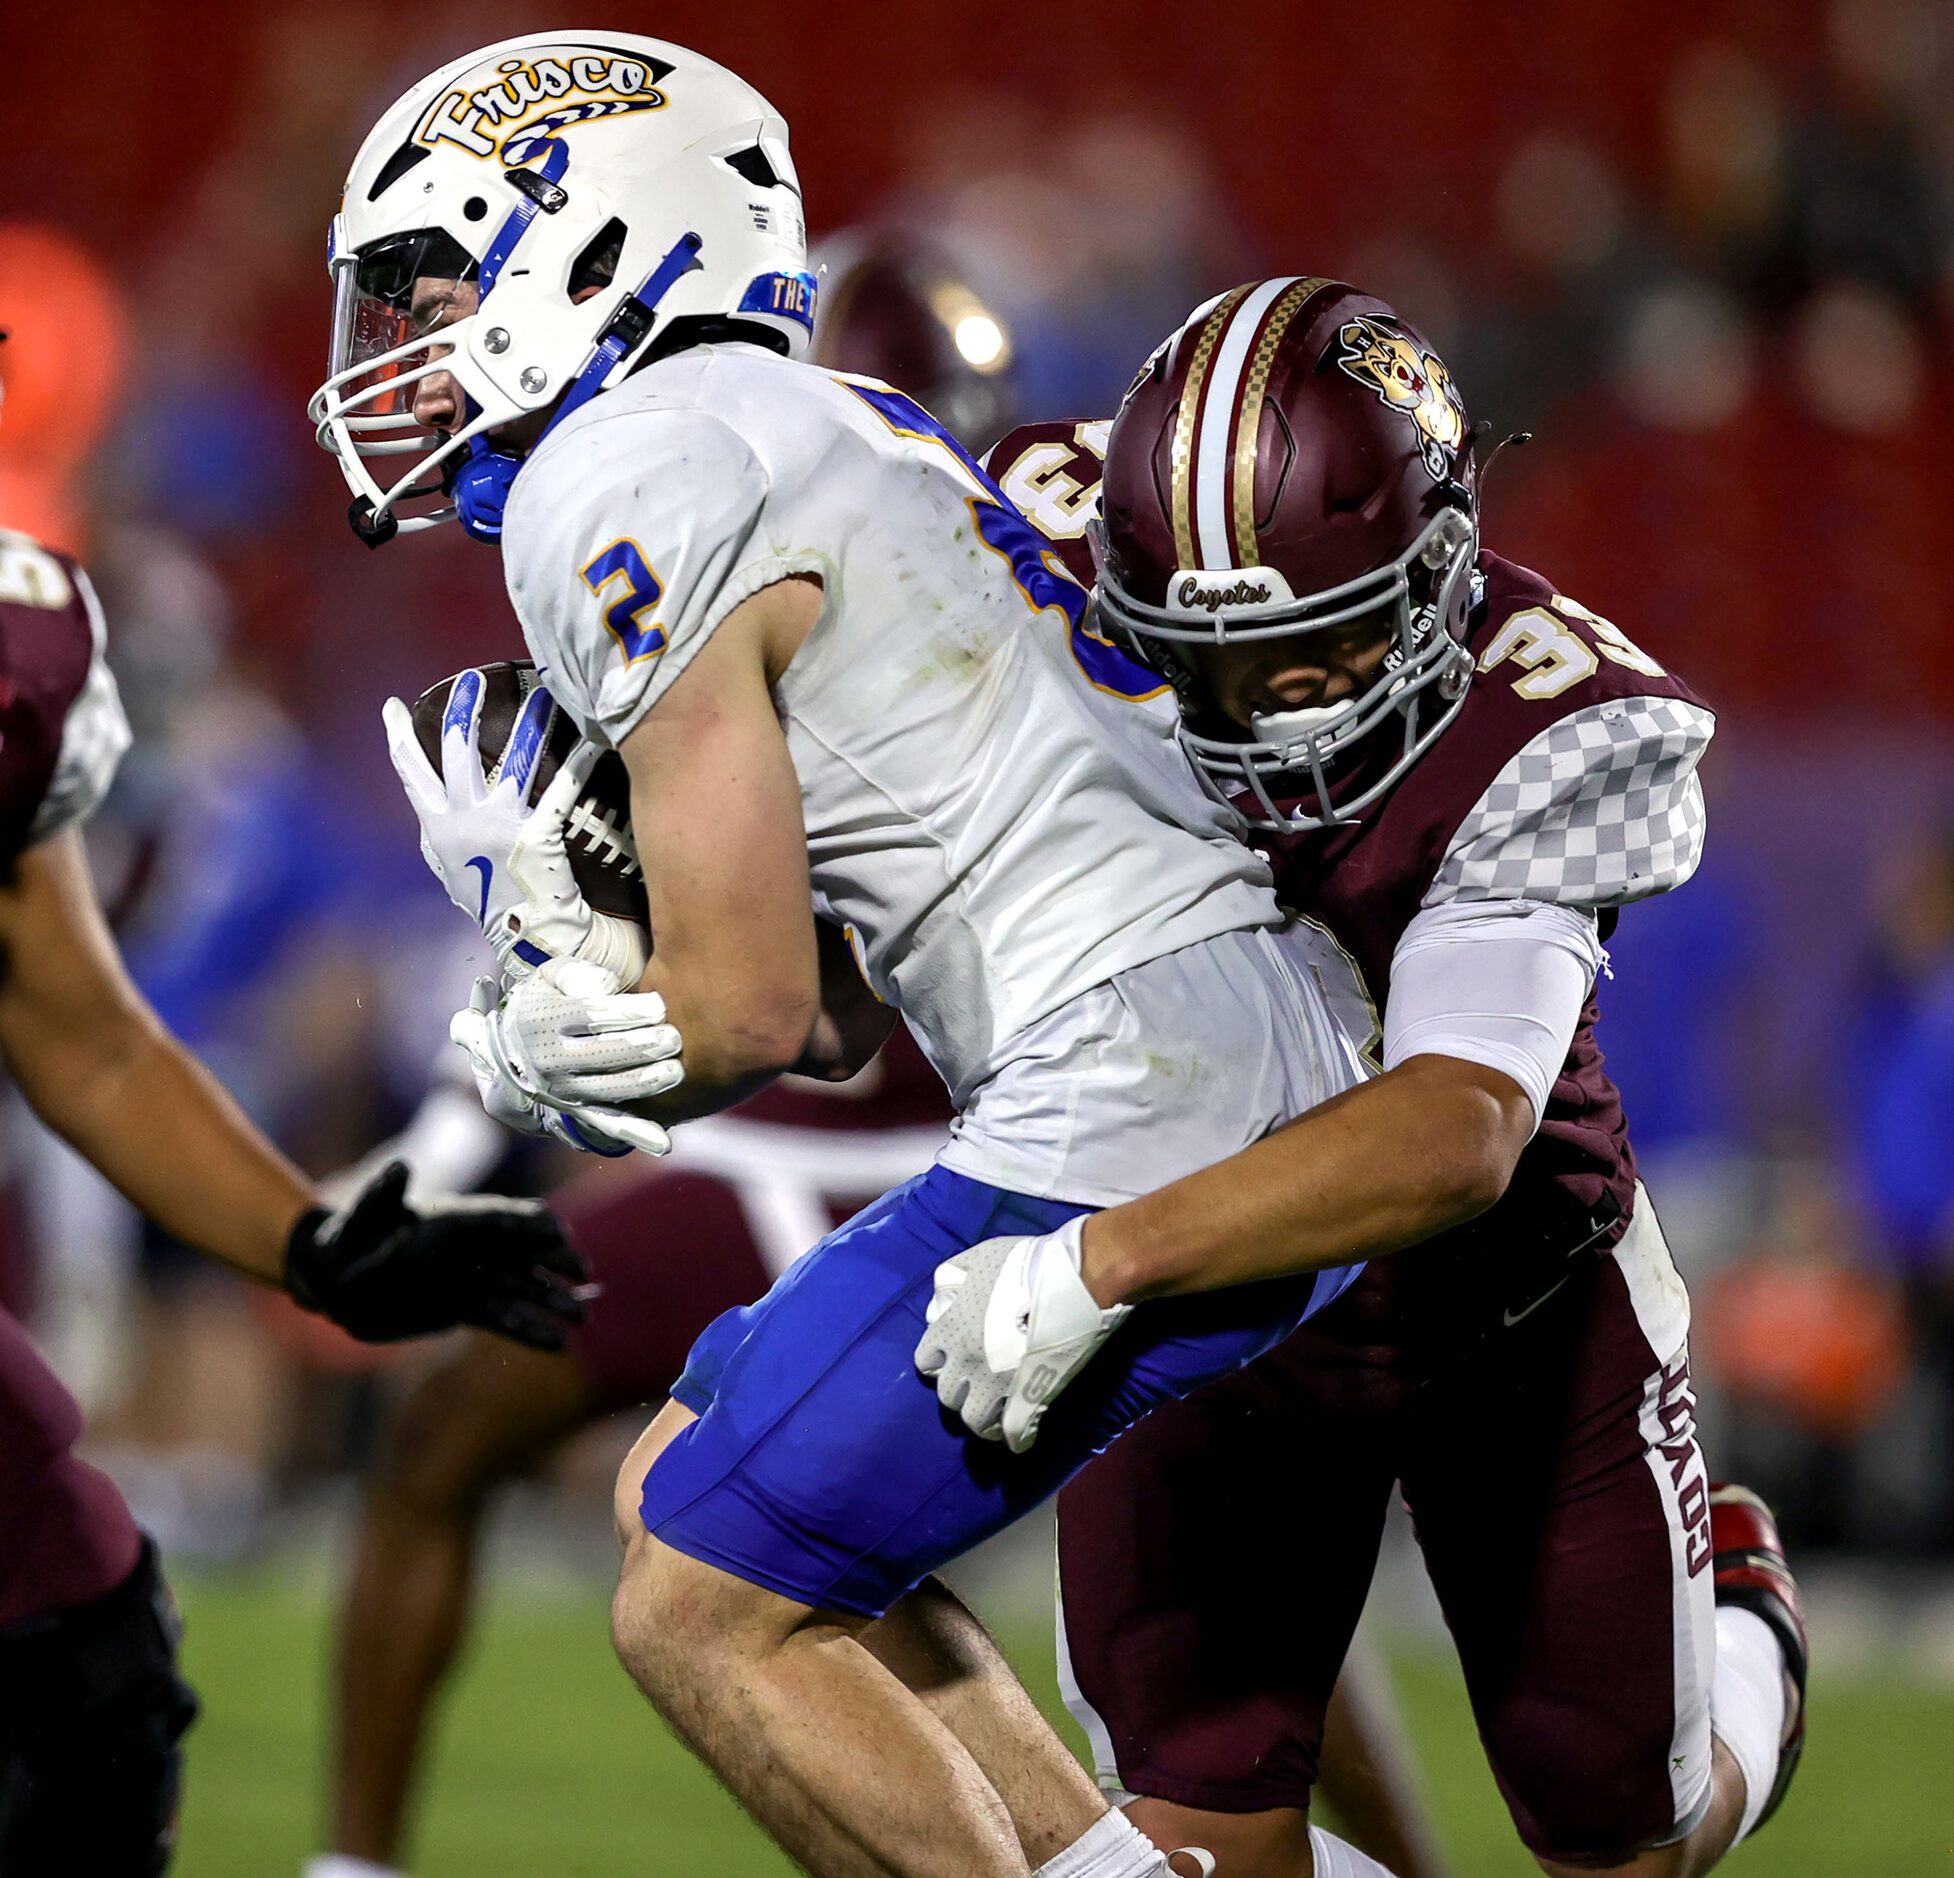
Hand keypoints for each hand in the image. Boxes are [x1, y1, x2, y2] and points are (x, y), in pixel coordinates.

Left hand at [284, 1162, 587, 1350]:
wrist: (333, 1276)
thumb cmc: (347, 1238)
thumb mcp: (360, 1216)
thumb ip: (382, 1195)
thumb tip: (400, 1169)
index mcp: (449, 1220)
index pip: (496, 1218)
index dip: (526, 1223)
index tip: (557, 1231)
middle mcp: (468, 1248)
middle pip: (521, 1251)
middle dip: (553, 1260)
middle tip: (583, 1270)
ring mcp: (469, 1277)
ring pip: (519, 1287)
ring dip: (550, 1300)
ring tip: (583, 1313)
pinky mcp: (462, 1306)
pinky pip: (502, 1318)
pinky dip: (528, 1330)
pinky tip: (556, 1343)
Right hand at [383, 671, 646, 981]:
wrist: (527, 938)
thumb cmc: (490, 904)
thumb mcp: (450, 872)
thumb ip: (440, 839)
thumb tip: (430, 816)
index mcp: (438, 827)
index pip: (411, 774)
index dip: (399, 738)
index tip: (392, 707)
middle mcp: (462, 821)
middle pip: (453, 751)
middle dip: (460, 710)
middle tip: (472, 679)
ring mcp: (498, 826)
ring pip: (511, 760)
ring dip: (526, 722)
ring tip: (541, 692)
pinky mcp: (536, 835)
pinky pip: (559, 788)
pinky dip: (576, 761)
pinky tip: (592, 739)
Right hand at [449, 959, 680, 1156]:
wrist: (513, 1046)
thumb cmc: (549, 1000)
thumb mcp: (552, 977)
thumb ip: (577, 974)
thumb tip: (605, 987)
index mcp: (545, 1020)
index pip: (591, 1016)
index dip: (629, 1012)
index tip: (660, 1005)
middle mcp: (550, 1059)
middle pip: (603, 1054)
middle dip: (643, 1046)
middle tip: (674, 1038)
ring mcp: (564, 1090)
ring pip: (610, 1091)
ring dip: (646, 1083)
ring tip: (676, 1071)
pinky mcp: (577, 1111)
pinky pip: (608, 1124)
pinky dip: (636, 1134)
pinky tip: (662, 1143)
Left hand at [914, 1217, 1131, 1451]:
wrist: (1075, 1280)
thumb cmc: (1027, 1264)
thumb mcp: (978, 1256)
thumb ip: (952, 1277)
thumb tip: (942, 1301)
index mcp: (951, 1329)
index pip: (925, 1362)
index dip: (939, 1362)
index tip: (953, 1360)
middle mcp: (966, 1362)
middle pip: (948, 1396)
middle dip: (961, 1392)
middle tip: (979, 1384)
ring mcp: (996, 1385)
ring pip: (974, 1421)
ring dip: (983, 1420)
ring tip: (997, 1414)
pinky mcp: (1027, 1400)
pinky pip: (1013, 1433)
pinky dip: (1015, 1439)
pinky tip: (1020, 1439)